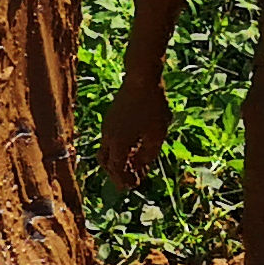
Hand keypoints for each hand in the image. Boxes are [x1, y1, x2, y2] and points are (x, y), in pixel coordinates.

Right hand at [97, 68, 169, 191]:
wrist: (141, 79)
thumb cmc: (152, 106)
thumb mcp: (157, 134)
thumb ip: (148, 154)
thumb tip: (141, 165)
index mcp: (118, 143)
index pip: (116, 169)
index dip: (124, 180)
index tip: (133, 186)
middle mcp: (108, 136)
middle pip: (106, 162)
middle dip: (117, 173)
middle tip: (131, 179)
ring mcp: (107, 126)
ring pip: (107, 151)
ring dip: (118, 161)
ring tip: (134, 164)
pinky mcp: (110, 118)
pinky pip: (110, 140)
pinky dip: (119, 149)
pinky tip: (134, 147)